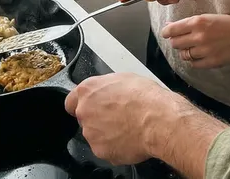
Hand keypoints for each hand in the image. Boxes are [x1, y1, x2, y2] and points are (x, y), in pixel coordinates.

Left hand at [64, 74, 180, 163]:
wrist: (158, 120)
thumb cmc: (146, 98)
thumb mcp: (125, 78)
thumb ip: (107, 88)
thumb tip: (110, 92)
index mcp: (88, 91)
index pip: (71, 101)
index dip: (83, 105)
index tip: (91, 108)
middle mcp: (84, 112)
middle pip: (85, 119)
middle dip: (98, 119)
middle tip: (118, 118)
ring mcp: (91, 133)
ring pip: (96, 136)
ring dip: (107, 134)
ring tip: (128, 129)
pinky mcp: (100, 151)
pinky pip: (106, 150)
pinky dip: (116, 148)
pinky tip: (130, 140)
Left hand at [162, 12, 229, 68]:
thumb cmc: (226, 23)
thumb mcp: (205, 18)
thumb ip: (186, 23)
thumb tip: (168, 26)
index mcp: (197, 22)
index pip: (171, 30)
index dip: (166, 33)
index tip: (167, 34)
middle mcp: (199, 37)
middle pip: (175, 43)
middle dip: (177, 42)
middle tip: (183, 40)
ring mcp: (205, 51)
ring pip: (183, 55)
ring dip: (186, 51)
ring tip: (194, 47)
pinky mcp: (211, 62)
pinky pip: (193, 64)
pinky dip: (194, 60)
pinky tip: (200, 54)